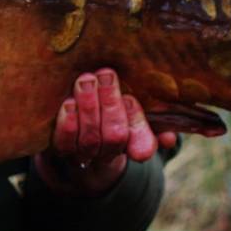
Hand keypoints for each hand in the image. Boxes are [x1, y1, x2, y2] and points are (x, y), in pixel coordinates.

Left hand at [33, 68, 178, 196]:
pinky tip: (68, 103)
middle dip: (111, 104)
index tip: (131, 99)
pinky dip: (68, 122)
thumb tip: (168, 138)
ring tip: (86, 80)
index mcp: (132, 146)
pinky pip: (65, 142)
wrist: (75, 145)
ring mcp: (84, 155)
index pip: (143, 143)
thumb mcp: (132, 119)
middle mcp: (108, 154)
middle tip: (105, 75)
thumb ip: (151, 123)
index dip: (139, 125)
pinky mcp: (62, 151)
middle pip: (114, 136)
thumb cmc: (109, 118)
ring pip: (90, 137)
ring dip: (89, 106)